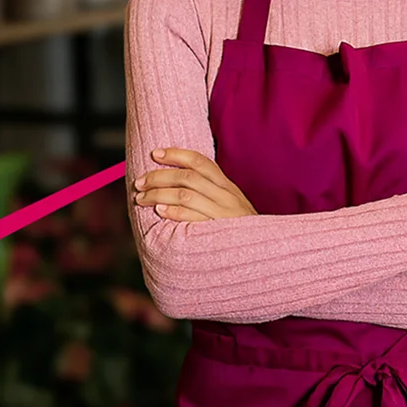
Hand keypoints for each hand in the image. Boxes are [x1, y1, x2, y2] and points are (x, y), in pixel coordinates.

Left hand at [134, 148, 258, 221]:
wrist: (266, 252)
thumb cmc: (240, 229)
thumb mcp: (230, 204)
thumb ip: (210, 192)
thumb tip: (176, 182)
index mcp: (226, 186)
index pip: (199, 161)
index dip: (175, 154)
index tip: (154, 153)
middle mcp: (226, 196)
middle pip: (187, 177)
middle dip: (159, 177)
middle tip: (140, 183)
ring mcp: (223, 214)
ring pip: (186, 195)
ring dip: (160, 194)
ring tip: (142, 198)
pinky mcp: (219, 233)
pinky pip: (193, 218)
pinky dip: (175, 212)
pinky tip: (160, 211)